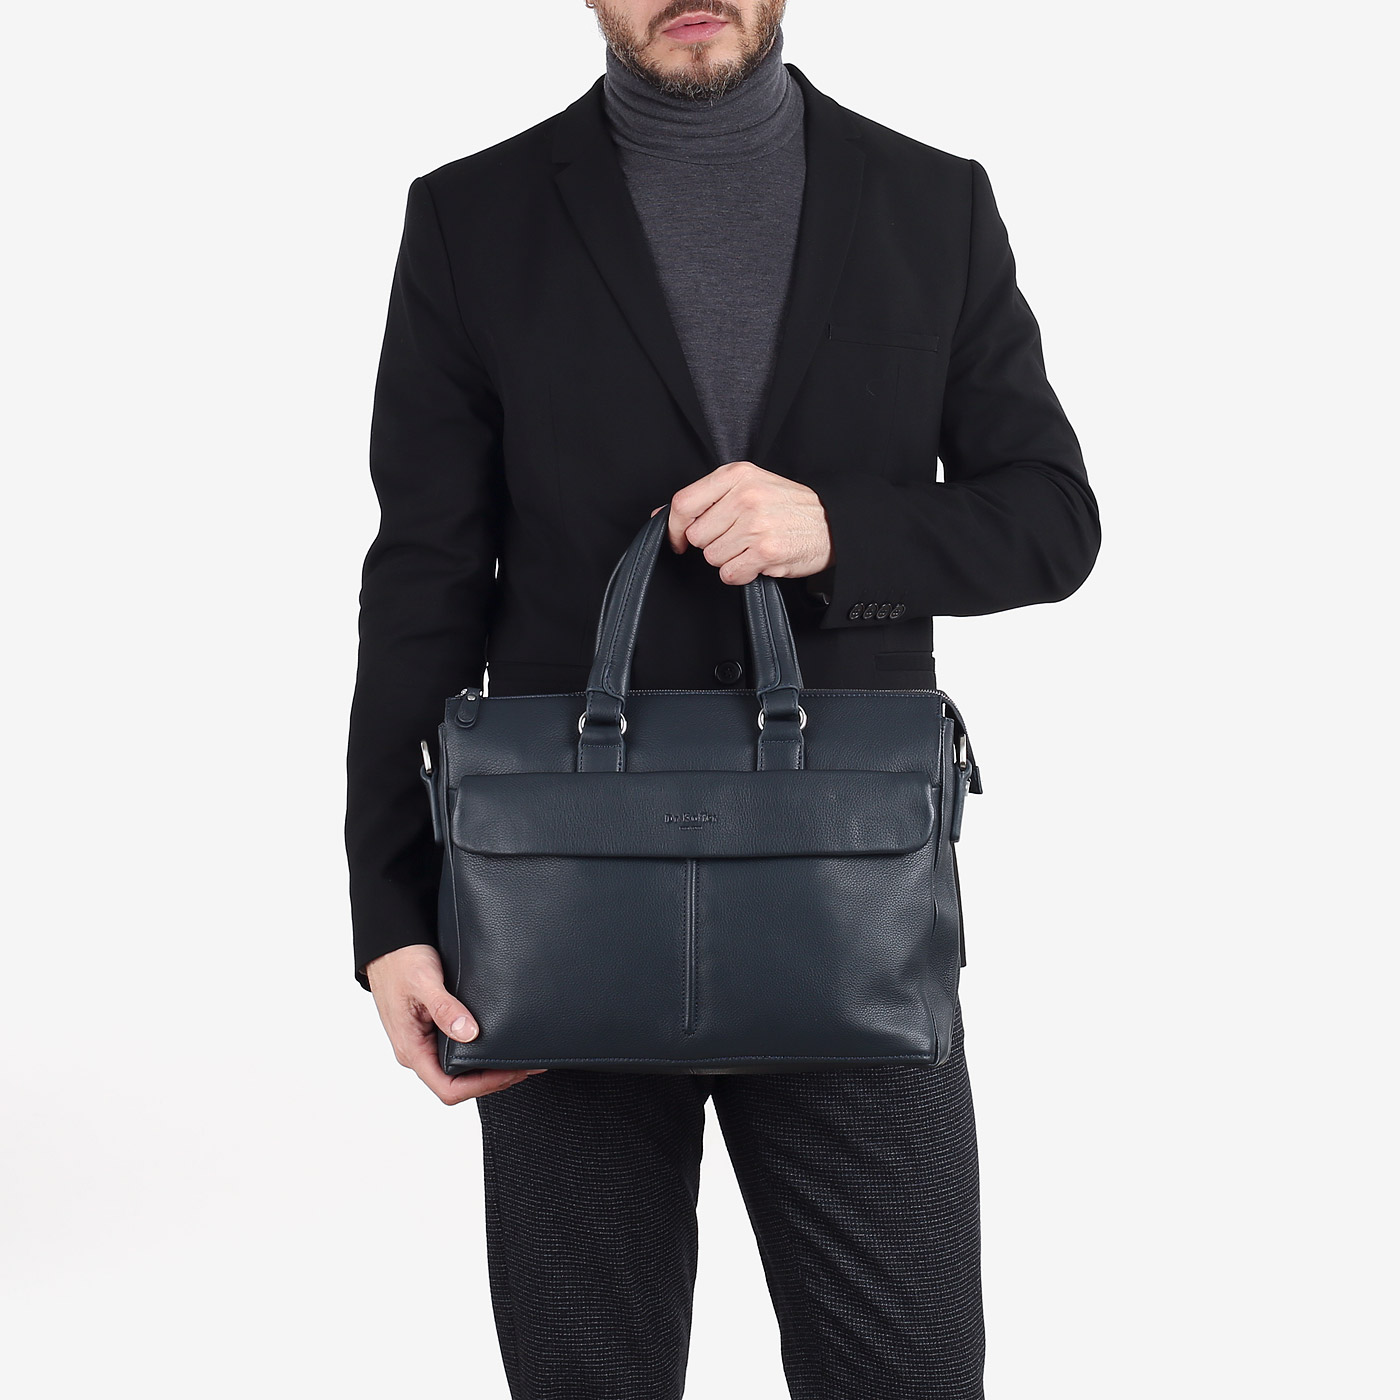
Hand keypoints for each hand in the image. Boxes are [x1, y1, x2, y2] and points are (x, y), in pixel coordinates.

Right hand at [366, 944, 543, 1103]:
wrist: (388, 946)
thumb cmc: (400, 962)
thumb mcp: (424, 982)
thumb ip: (444, 1008)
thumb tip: (469, 1033)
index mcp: (412, 1049)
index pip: (448, 1088)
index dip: (482, 1086)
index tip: (508, 1072)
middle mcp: (417, 1051)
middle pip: (457, 1084)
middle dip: (492, 1079)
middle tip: (522, 1065)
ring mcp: (424, 1042)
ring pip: (458, 1070)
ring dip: (488, 1068)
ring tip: (515, 1058)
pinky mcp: (432, 1030)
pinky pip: (456, 1051)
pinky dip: (479, 1052)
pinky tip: (496, 1042)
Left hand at [653, 461, 832, 584]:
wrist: (832, 524)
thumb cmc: (789, 507)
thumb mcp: (750, 486)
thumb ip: (707, 498)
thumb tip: (662, 515)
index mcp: (737, 475)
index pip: (683, 503)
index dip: (673, 527)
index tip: (678, 539)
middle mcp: (745, 496)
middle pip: (696, 535)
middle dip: (712, 543)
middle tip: (737, 537)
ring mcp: (755, 524)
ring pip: (712, 556)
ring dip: (728, 559)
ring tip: (752, 546)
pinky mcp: (765, 551)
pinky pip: (729, 573)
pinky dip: (740, 573)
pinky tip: (757, 560)